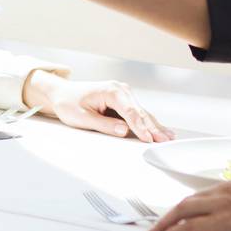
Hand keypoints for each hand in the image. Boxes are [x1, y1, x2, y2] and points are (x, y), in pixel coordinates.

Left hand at [23, 73, 173, 141]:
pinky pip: (138, 113)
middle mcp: (120, 89)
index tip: (148, 139)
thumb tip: (123, 131)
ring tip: (169, 137)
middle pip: (140, 112)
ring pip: (142, 113)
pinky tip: (161, 130)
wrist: (61, 93)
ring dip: (154, 126)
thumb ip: (103, 124)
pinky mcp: (123, 101)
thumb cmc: (68, 103)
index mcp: (111, 91)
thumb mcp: (82, 118)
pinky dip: (148, 122)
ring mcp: (123, 94)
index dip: (140, 127)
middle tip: (165, 141)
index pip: (130, 111)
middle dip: (153, 127)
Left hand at [146, 181, 230, 230]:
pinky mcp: (222, 220)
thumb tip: (205, 226)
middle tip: (154, 227)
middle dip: (167, 215)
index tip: (169, 218)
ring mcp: (222, 204)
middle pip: (186, 202)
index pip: (197, 197)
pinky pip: (189, 226)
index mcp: (229, 186)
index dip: (180, 210)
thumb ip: (226, 212)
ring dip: (165, 224)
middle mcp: (223, 191)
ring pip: (183, 211)